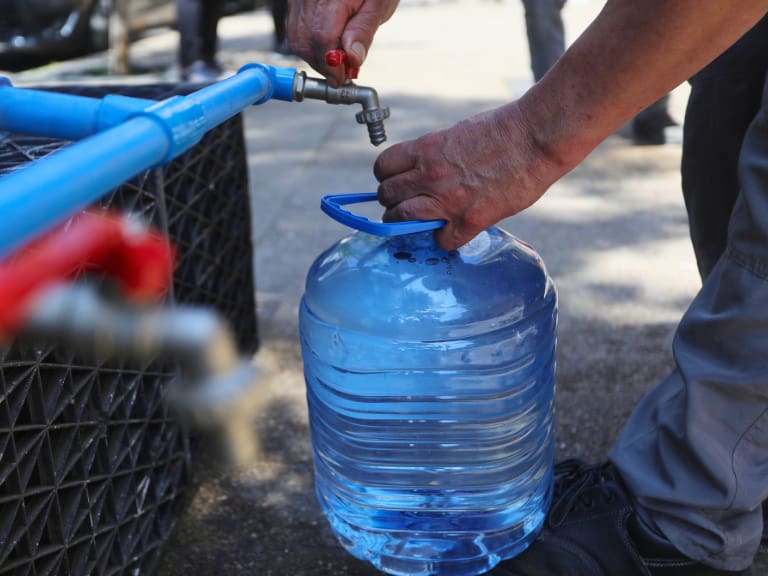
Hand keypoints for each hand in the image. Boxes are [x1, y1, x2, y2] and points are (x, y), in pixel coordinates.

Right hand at [287, 0, 399, 85]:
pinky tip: (327, 44)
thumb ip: (363, 31)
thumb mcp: (380, 3)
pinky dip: (308, 41)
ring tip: (336, 58)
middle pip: (305, 42)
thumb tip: (352, 59)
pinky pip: (294, 25)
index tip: (343, 78)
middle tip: (342, 72)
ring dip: (314, 55)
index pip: (323, 41)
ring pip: (296, 37)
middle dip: (323, 64)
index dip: (332, 66)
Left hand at [374, 103, 558, 250]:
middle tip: (405, 204)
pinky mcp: (469, 220)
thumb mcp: (457, 133)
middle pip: (387, 195)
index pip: (383, 167)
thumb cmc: (504, 130)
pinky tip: (452, 231)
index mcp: (426, 149)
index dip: (387, 177)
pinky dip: (444, 239)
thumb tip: (424, 171)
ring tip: (419, 221)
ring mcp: (447, 199)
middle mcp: (429, 175)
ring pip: (401, 219)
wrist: (536, 137)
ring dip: (406, 223)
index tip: (396, 181)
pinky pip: (442, 241)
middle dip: (392, 201)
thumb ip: (435, 155)